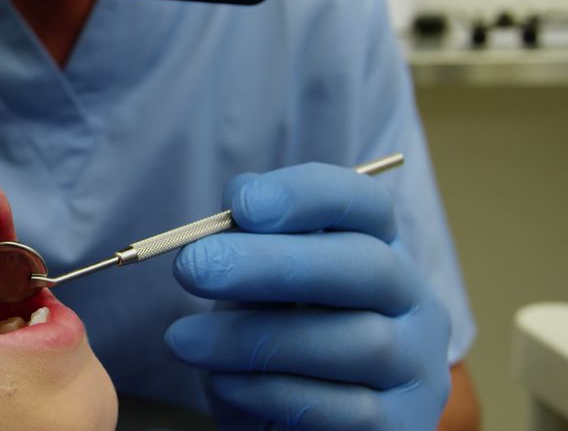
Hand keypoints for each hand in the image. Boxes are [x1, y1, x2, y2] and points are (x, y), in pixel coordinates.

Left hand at [165, 162, 450, 429]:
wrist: (285, 426)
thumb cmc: (270, 340)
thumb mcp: (257, 287)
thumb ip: (252, 242)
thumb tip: (241, 194)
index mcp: (380, 251)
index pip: (366, 205)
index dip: (308, 196)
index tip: (241, 204)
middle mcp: (414, 304)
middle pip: (368, 267)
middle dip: (273, 264)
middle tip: (192, 267)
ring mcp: (417, 369)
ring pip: (356, 341)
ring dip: (254, 337)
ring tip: (184, 339)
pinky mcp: (401, 428)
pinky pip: (341, 408)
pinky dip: (270, 391)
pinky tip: (223, 382)